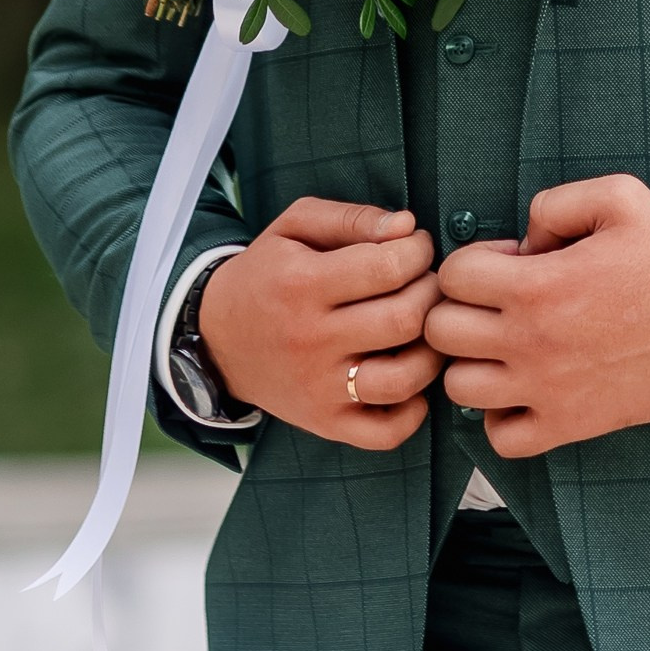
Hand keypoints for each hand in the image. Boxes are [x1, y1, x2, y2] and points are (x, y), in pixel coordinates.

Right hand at [195, 197, 440, 449]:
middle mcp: (312, 341)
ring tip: (424, 328)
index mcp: (304, 285)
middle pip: (403, 320)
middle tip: (426, 283)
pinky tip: (411, 378)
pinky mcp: (324, 423)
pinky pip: (385, 433)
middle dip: (431, 293)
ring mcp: (319, 389)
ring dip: (431, 350)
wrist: (218, 339)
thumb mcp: (295, 226)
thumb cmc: (267, 273)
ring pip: (402, 379)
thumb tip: (406, 225)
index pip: (388, 267)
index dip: (418, 250)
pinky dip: (413, 411)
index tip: (416, 246)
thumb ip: (352, 217)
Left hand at [423, 173, 649, 455]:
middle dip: (460, 309)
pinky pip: (501, 439)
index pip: (452, 276)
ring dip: (474, 363)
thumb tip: (523, 237)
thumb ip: (555, 203)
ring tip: (506, 347)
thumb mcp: (619, 197)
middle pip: (441, 332)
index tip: (506, 262)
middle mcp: (531, 342)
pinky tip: (523, 390)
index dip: (472, 261)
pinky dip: (500, 418)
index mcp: (538, 285)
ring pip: (459, 388)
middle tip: (498, 303)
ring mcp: (546, 390)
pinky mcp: (568, 426)